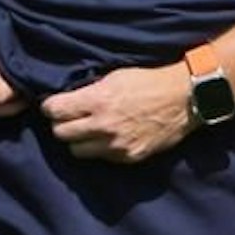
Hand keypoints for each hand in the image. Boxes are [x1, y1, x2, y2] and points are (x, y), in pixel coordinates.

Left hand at [42, 64, 191, 162]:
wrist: (184, 99)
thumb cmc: (150, 81)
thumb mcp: (116, 76)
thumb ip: (90, 91)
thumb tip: (68, 99)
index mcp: (97, 100)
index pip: (54, 110)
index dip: (50, 107)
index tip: (53, 106)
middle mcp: (102, 125)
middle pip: (60, 133)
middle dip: (61, 124)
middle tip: (69, 118)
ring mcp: (115, 144)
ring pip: (76, 150)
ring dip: (78, 140)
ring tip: (87, 131)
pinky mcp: (127, 157)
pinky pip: (100, 157)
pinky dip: (100, 148)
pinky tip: (108, 137)